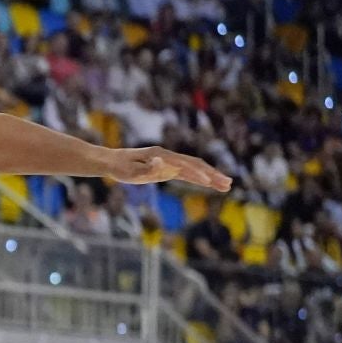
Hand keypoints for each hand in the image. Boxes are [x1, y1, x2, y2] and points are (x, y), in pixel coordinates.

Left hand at [102, 145, 231, 191]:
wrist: (113, 161)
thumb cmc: (120, 167)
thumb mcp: (130, 171)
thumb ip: (147, 168)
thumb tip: (162, 162)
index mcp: (162, 155)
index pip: (184, 165)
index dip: (196, 173)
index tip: (208, 182)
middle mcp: (169, 157)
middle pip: (196, 165)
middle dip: (212, 175)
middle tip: (228, 184)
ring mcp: (170, 162)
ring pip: (195, 169)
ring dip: (211, 177)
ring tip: (226, 186)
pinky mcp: (168, 169)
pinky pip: (188, 174)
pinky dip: (200, 179)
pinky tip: (210, 184)